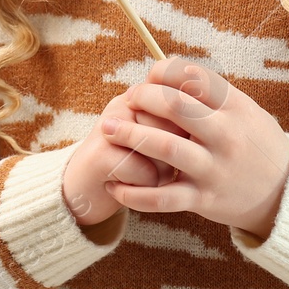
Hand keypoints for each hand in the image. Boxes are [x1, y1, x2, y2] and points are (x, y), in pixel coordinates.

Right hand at [61, 92, 189, 227]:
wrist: (80, 192)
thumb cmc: (128, 167)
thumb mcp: (154, 141)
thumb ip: (179, 128)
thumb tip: (208, 128)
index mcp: (140, 97)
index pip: (183, 103)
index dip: (185, 134)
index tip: (172, 147)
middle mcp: (124, 105)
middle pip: (175, 125)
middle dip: (176, 154)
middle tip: (155, 166)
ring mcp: (110, 127)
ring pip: (162, 146)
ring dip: (161, 170)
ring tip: (143, 175)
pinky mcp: (100, 155)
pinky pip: (143, 170)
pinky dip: (144, 186)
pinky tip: (127, 187)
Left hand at [98, 57, 288, 236]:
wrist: (286, 195)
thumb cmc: (256, 144)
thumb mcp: (246, 110)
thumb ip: (212, 94)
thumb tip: (168, 69)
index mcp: (235, 107)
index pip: (192, 77)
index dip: (162, 72)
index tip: (149, 76)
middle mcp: (225, 135)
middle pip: (174, 106)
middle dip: (142, 98)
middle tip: (127, 99)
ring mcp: (214, 168)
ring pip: (165, 147)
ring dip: (130, 135)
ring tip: (106, 128)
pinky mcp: (204, 199)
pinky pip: (163, 197)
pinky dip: (135, 193)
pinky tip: (115, 185)